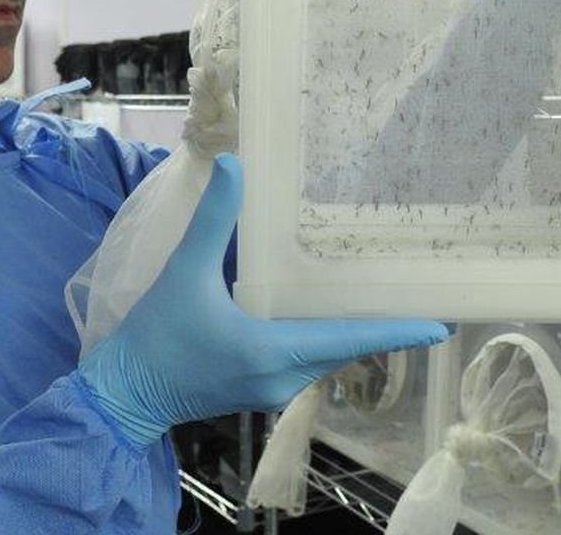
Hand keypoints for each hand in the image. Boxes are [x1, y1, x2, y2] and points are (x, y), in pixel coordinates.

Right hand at [78, 154, 449, 444]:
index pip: (350, 340)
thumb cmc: (154, 338)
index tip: (441, 325)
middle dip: (384, 325)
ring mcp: (271, 389)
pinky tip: (329, 314)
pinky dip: (326, 338)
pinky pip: (306, 362)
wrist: (120, 394)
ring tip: (384, 300)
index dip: (397, 331)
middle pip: (347, 348)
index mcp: (274, 353)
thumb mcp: (184, 273)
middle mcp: (283, 378)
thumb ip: (213, 221)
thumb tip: (236, 165)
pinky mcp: (258, 389)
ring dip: (355, 332)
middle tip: (423, 298)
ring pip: (327, 357)